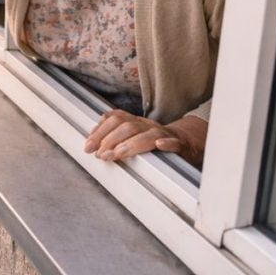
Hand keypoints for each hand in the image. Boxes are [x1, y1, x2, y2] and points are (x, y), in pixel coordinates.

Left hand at [83, 111, 206, 166]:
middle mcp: (148, 125)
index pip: (115, 120)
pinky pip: (175, 143)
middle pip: (128, 126)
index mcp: (135, 122)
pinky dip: (167, 144)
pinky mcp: (180, 146)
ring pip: (148, 135)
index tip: (88, 146)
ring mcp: (164, 134)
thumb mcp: (133, 135)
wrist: (187, 142)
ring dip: (131, 144)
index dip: (100, 132)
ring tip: (117, 154)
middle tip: (100, 155)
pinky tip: (159, 146)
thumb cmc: (154, 141)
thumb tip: (91, 141)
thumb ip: (113, 135)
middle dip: (111, 140)